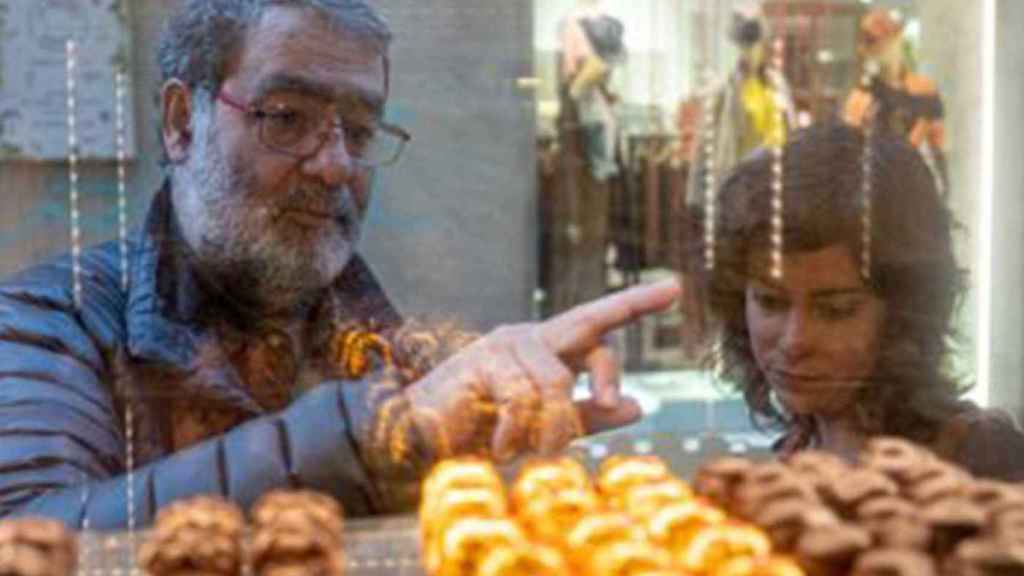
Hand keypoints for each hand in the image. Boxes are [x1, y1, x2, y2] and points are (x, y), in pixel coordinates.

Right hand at [404, 277, 680, 461]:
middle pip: (586, 331)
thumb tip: (637, 405)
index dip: (636, 304)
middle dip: (606, 368)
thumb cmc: (480, 431)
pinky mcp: (482, 362)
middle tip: (607, 402)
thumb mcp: (543, 426)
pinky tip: (500, 447)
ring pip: (556, 384)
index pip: (597, 321)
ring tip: (523, 450)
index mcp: (546, 348)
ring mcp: (504, 345)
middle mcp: (528, 337)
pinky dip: (517, 433)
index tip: (677, 287)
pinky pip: (522, 400)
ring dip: (548, 429)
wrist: (419, 441)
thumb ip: (587, 415)